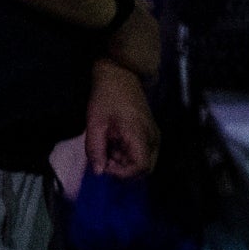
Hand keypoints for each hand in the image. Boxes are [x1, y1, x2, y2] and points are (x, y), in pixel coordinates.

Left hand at [85, 62, 155, 180]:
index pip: (140, 167)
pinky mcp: (150, 134)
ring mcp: (153, 136)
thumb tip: (98, 172)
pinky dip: (127, 155)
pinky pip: (142, 154)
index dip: (122, 173)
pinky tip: (114, 144)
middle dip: (123, 171)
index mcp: (140, 134)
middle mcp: (152, 138)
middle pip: (144, 169)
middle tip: (105, 159)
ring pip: (143, 163)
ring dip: (124, 163)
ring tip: (108, 149)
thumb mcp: (95, 123)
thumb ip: (95, 149)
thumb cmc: (107, 97)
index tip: (105, 164)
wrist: (120, 76)